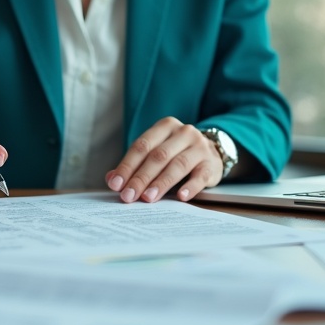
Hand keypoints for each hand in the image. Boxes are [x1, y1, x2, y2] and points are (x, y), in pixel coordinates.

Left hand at [105, 117, 222, 202]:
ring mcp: (200, 147)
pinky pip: (200, 176)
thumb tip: (111, 180)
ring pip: (177, 165)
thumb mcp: (156, 153)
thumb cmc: (177, 154)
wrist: (212, 153)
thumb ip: (135, 165)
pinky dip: (190, 187)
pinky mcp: (211, 163)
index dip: (127, 166)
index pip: (142, 146)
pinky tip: (181, 197)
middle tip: (128, 196)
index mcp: (165, 127)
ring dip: (161, 183)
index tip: (115, 184)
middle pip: (158, 156)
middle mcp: (183, 133)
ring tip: (148, 198)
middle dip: (141, 178)